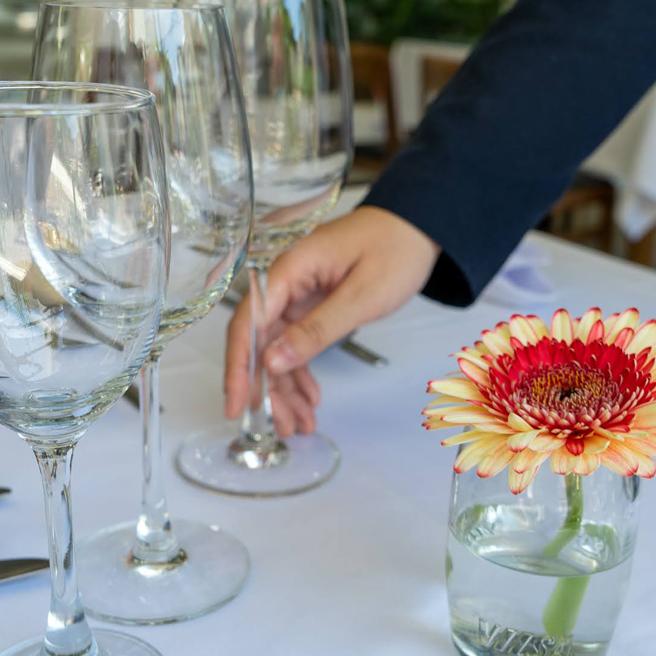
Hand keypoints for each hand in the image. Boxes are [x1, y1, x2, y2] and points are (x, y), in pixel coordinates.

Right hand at [224, 205, 440, 434]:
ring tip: (300, 425)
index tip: (237, 405)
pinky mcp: (311, 306)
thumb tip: (272, 362)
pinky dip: (302, 373)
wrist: (418, 226)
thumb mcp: (361, 295)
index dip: (238, 368)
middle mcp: (284, 285)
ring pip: (278, 350)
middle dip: (267, 389)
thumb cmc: (394, 250)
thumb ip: (317, 330)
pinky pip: (297, 345)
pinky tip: (311, 398)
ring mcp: (296, 297)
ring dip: (286, 389)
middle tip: (280, 428)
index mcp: (288, 271)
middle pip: (260, 343)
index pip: (248, 324)